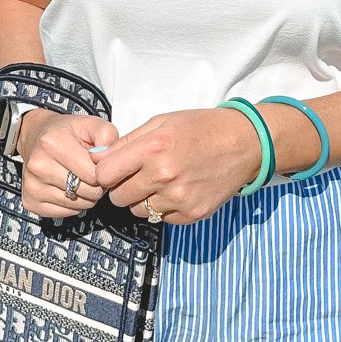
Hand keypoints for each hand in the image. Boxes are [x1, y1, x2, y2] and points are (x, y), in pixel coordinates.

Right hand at [17, 109, 119, 218]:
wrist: (36, 138)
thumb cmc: (66, 133)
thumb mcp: (89, 124)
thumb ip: (106, 134)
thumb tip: (108, 157)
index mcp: (52, 143)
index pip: (92, 174)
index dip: (103, 172)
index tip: (98, 165)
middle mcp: (38, 165)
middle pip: (86, 191)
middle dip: (96, 186)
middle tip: (91, 173)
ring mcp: (32, 185)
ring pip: (77, 205)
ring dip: (86, 197)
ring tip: (81, 180)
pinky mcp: (30, 202)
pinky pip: (65, 213)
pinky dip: (73, 206)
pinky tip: (69, 190)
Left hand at [94, 108, 262, 225]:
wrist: (243, 143)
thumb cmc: (200, 128)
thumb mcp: (160, 122)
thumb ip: (126, 142)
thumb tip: (96, 159)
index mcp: (153, 148)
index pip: (105, 174)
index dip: (106, 172)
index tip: (114, 169)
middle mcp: (164, 175)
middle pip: (118, 197)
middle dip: (123, 187)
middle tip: (139, 175)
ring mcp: (179, 198)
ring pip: (138, 211)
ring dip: (143, 199)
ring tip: (161, 182)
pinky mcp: (192, 214)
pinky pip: (161, 219)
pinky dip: (164, 208)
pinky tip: (178, 190)